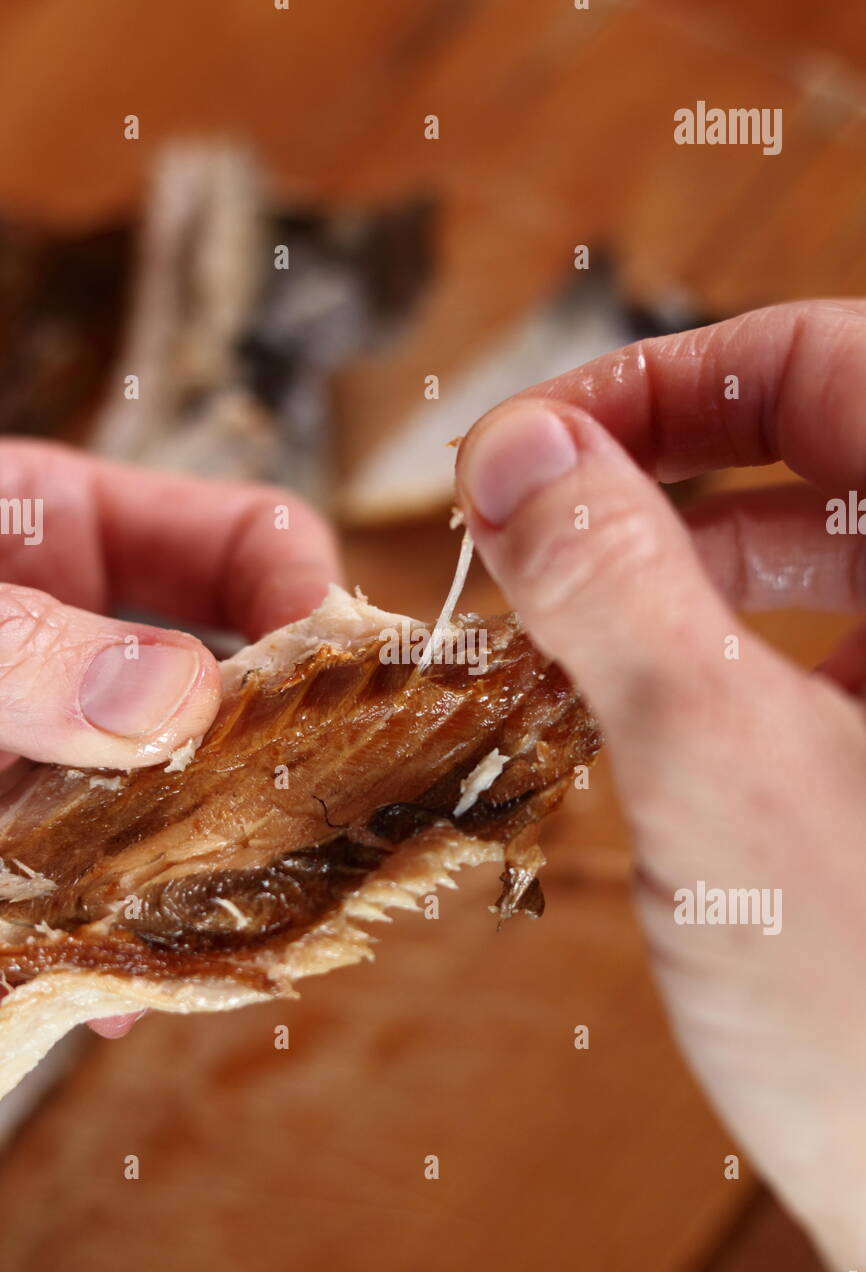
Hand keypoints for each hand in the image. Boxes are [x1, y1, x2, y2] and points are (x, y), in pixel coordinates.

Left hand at [0, 438, 339, 1036]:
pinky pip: (86, 878)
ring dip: (195, 863)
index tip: (342, 694)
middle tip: (299, 838)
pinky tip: (110, 982)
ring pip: (168, 801)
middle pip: (235, 686)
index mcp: (72, 528)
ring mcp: (43, 740)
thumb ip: (22, 641)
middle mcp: (76, 636)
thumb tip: (173, 706)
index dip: (313, 606)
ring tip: (213, 924)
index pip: (253, 544)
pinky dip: (106, 928)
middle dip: (272, 762)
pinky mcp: (10, 828)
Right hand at [456, 300, 865, 1271]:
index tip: (531, 444)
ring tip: (561, 618)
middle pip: (816, 441)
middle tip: (522, 525)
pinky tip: (635, 699)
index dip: (662, 379)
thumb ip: (619, 590)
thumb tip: (522, 453)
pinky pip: (813, 640)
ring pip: (809, 547)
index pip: (825, 361)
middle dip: (652, 472)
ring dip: (670, 564)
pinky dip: (712, 645)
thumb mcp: (720, 776)